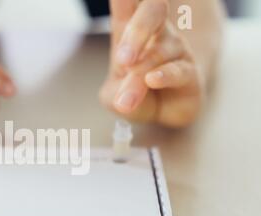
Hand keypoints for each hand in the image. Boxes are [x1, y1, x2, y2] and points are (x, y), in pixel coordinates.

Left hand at [100, 0, 203, 127]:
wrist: (159, 115)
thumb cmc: (132, 95)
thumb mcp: (113, 97)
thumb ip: (116, 94)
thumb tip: (127, 98)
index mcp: (128, 27)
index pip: (126, 1)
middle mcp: (156, 31)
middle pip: (153, 12)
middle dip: (138, 32)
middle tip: (123, 58)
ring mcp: (175, 48)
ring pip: (159, 53)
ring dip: (139, 78)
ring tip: (125, 101)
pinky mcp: (190, 71)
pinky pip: (179, 70)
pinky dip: (164, 75)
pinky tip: (152, 80)